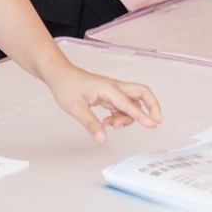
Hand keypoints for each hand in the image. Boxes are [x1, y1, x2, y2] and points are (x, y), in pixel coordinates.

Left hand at [41, 62, 162, 142]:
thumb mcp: (75, 108)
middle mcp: (114, 87)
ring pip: (132, 102)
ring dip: (128, 116)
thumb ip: (90, 123)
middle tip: (153, 122)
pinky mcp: (109, 95)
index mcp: (108, 88)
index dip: (142, 116)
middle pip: (142, 92)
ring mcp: (112, 90)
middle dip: (152, 106)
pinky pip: (123, 105)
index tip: (153, 125)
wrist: (58, 74)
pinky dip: (121, 115)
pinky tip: (107, 122)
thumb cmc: (65, 86)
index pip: (129, 103)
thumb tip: (102, 138)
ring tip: (110, 125)